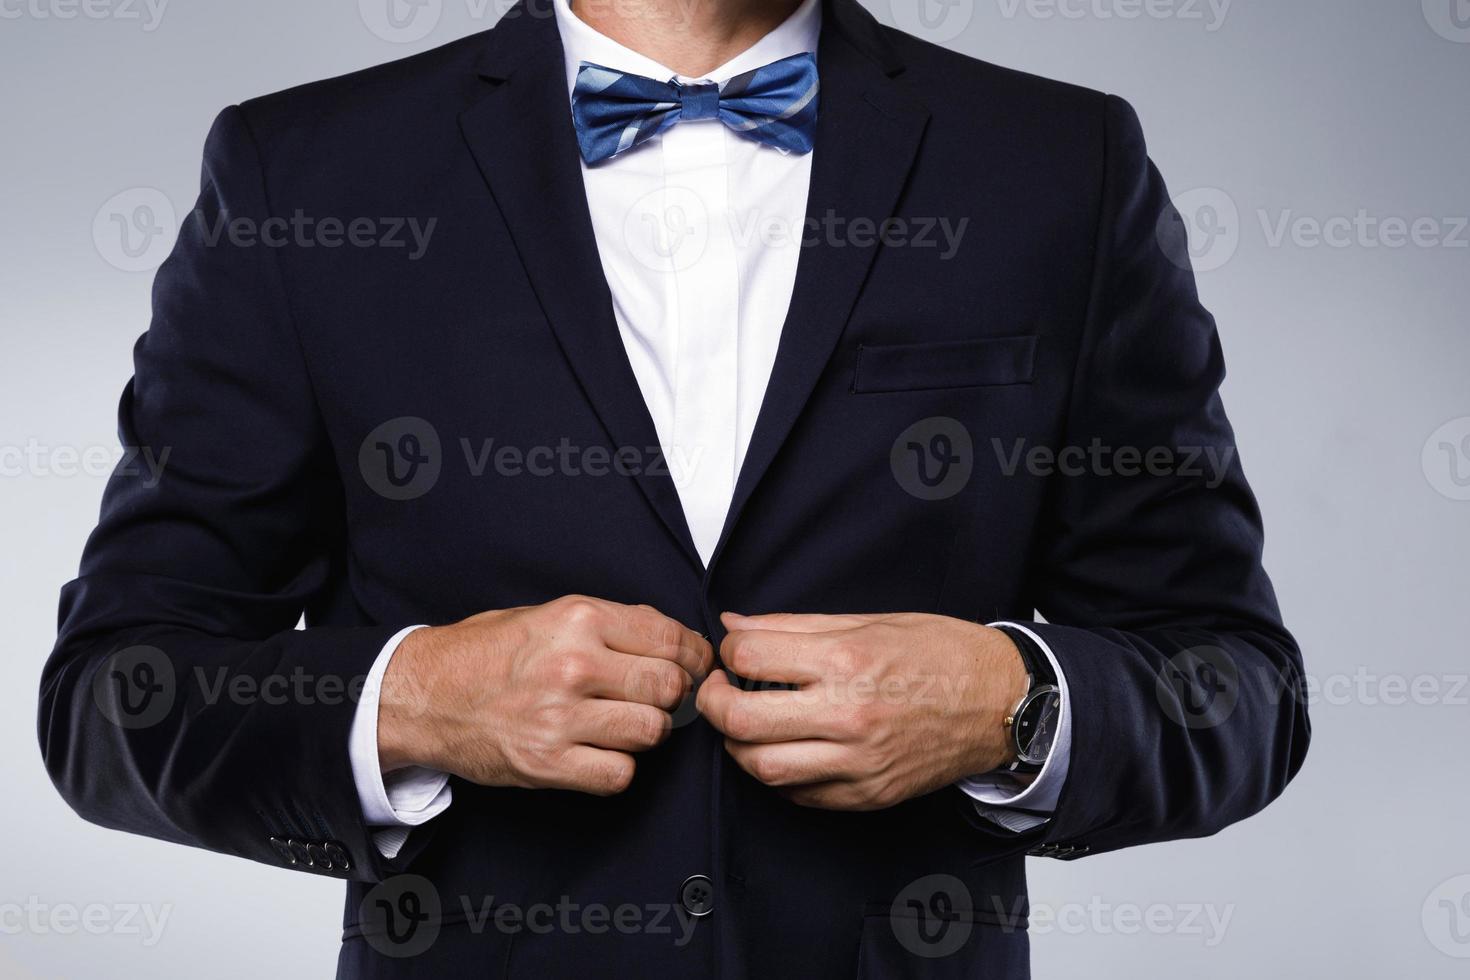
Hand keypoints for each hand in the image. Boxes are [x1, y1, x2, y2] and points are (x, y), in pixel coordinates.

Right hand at [378, 596, 712, 794]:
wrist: (423, 695)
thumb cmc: (485, 652)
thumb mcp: (547, 614)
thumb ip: (609, 623)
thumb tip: (671, 638)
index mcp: (577, 618)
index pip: (669, 638)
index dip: (695, 655)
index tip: (698, 665)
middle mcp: (573, 665)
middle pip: (669, 686)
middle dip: (676, 694)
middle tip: (662, 698)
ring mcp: (560, 717)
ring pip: (650, 731)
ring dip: (646, 731)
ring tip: (623, 722)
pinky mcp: (548, 763)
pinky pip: (619, 773)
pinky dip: (618, 767)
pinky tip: (600, 753)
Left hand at [697, 612, 1028, 809]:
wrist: (1002, 702)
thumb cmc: (941, 653)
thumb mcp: (870, 620)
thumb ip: (793, 626)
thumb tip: (734, 626)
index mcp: (848, 660)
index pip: (750, 658)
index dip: (728, 651)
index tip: (734, 652)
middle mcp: (849, 714)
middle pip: (740, 720)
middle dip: (712, 703)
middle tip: (717, 691)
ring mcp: (858, 762)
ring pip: (761, 767)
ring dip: (738, 745)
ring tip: (745, 724)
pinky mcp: (867, 794)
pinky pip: (798, 794)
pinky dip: (778, 774)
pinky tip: (784, 749)